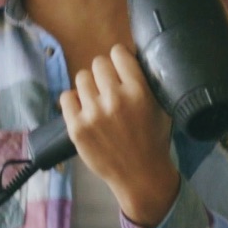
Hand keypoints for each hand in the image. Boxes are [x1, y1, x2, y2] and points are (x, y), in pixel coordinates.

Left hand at [60, 44, 179, 225]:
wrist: (140, 175)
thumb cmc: (153, 139)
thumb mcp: (160, 106)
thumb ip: (146, 82)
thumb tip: (129, 57)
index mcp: (138, 91)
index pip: (118, 53)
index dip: (119, 59)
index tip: (120, 69)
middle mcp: (115, 99)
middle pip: (98, 63)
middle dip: (104, 73)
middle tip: (109, 88)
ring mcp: (93, 114)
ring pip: (81, 78)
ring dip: (89, 87)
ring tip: (97, 101)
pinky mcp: (77, 128)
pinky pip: (66, 97)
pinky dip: (74, 101)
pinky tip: (84, 110)